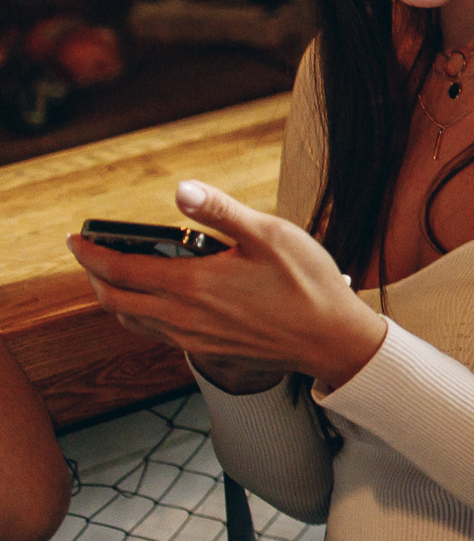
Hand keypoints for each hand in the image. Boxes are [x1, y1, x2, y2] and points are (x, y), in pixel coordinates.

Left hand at [66, 181, 387, 393]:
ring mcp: (192, 338)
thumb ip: (220, 212)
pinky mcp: (206, 350)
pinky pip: (154, 333)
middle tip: (88, 256)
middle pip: (114, 300)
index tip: (76, 239)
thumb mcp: (270, 235)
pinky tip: (154, 302)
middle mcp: (182, 317)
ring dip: (113, 297)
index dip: (91, 253)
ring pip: (131, 320)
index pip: (120, 269)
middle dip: (93, 276)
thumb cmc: (307, 284)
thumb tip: (181, 190)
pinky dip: (138, 314)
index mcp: (192, 284)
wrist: (331, 339)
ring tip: (113, 277)